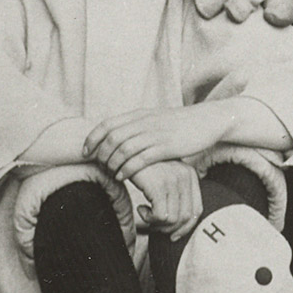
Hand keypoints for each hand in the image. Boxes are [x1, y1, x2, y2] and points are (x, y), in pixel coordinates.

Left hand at [86, 104, 229, 184]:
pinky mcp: (166, 147)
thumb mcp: (155, 119)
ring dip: (113, 164)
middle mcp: (144, 122)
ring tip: (110, 174)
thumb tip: (117, 135)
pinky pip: (140, 159)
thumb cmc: (179, 124)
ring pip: (123, 149)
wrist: (206, 120)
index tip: (86, 152)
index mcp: (139, 115)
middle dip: (101, 155)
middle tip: (100, 167)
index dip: (92, 139)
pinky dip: (127, 169)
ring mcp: (155, 134)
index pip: (107, 124)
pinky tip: (123, 177)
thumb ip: (137, 125)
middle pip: (112, 138)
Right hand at [127, 159, 204, 238]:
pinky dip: (148, 219)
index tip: (172, 234)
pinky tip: (140, 208)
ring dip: (156, 224)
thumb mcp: (164, 175)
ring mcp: (173, 180)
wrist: (123, 151)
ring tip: (145, 214)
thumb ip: (176, 192)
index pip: (197, 210)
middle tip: (153, 225)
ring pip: (173, 220)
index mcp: (190, 175)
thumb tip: (179, 226)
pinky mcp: (158, 185)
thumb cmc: (142, 166)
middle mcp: (185, 176)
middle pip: (186, 218)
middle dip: (169, 229)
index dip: (185, 227)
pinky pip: (160, 216)